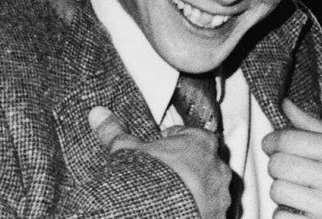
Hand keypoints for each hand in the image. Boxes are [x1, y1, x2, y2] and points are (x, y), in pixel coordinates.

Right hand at [88, 106, 231, 218]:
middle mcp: (218, 166)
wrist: (162, 214)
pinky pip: (212, 208)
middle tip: (163, 174)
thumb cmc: (152, 178)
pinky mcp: (221, 215)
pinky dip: (199, 209)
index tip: (158, 151)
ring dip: (196, 189)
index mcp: (200, 142)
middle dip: (187, 166)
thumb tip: (98, 113)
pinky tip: (179, 209)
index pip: (189, 134)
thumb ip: (115, 131)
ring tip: (170, 196)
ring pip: (210, 186)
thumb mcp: (127, 150)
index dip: (170, 142)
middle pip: (203, 160)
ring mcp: (223, 193)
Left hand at [261, 98, 321, 217]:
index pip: (284, 140)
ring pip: (277, 191)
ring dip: (283, 193)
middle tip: (292, 173)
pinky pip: (281, 216)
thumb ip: (312, 126)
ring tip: (300, 192)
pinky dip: (286, 214)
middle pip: (276, 165)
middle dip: (278, 169)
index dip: (271, 143)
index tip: (273, 147)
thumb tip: (285, 103)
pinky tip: (302, 210)